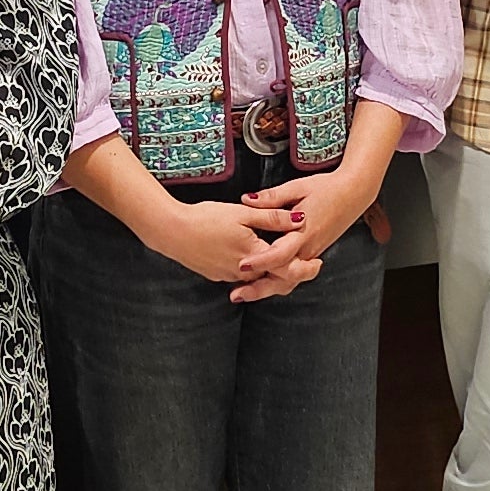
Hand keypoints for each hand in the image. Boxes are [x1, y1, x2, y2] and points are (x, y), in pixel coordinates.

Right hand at [140, 192, 295, 289]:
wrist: (171, 231)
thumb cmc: (205, 218)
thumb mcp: (242, 213)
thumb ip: (273, 218)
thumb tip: (299, 218)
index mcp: (253, 255)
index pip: (287, 269)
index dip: (305, 268)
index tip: (317, 263)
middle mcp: (243, 272)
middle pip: (274, 277)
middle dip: (291, 271)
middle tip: (309, 264)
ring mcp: (228, 276)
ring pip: (258, 277)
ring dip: (271, 270)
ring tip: (283, 257)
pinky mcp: (217, 274)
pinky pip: (242, 276)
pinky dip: (252, 269)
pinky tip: (253, 256)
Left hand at [232, 163, 384, 301]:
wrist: (354, 192)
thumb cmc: (327, 188)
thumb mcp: (297, 187)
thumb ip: (271, 198)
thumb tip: (247, 200)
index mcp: (304, 231)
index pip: (280, 254)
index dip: (260, 261)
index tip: (242, 265)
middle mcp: (308, 248)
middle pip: (284, 277)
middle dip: (260, 288)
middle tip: (237, 295)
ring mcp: (312, 253)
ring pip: (290, 280)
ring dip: (267, 288)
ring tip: (244, 293)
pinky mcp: (313, 253)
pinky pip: (295, 274)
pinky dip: (278, 281)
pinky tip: (262, 281)